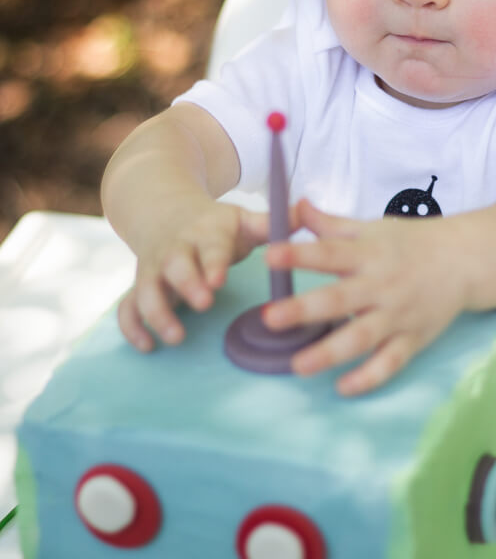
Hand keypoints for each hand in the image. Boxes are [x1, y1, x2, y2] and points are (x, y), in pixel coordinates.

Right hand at [118, 199, 271, 350]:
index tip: (219, 280)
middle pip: (174, 265)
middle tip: (204, 304)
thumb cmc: (216, 226)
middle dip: (187, 284)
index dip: (213, 263)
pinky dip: (131, 327)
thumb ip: (272, 222)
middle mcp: (175, 250)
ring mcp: (153, 269)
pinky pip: (127, 307)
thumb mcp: (242, 219)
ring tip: (176, 337)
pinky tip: (147, 347)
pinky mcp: (140, 286)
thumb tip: (305, 211)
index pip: (209, 247)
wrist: (165, 211)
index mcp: (205, 233)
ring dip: (157, 312)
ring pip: (145, 288)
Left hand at [263, 199, 466, 394]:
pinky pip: (390, 363)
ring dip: (329, 353)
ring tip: (298, 366)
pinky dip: (368, 378)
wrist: (465, 259)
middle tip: (270, 318)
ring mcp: (398, 315)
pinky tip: (343, 388)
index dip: (299, 254)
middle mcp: (381, 285)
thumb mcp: (371, 228)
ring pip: (362, 337)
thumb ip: (330, 224)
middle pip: (340, 299)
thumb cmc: (411, 243)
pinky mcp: (413, 339)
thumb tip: (294, 206)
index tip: (269, 254)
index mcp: (368, 254)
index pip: (329, 252)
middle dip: (304, 309)